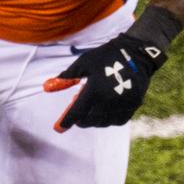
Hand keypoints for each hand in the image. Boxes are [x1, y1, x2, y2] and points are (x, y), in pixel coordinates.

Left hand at [44, 33, 167, 131]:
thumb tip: (46, 87)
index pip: (76, 112)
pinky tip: (104, 109)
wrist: (137, 54)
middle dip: (80, 118)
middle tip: (77, 110)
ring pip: (101, 122)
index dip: (66, 122)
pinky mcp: (131, 109)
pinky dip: (107, 118)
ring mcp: (121, 107)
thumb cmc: (106, 56)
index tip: (58, 128)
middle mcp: (108, 102)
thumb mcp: (83, 63)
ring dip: (93, 119)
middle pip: (88, 120)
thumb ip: (65, 78)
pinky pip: (115, 120)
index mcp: (94, 90)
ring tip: (91, 107)